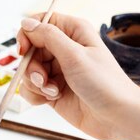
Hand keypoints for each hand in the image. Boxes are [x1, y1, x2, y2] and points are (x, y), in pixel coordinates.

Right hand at [17, 13, 139, 139]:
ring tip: (53, 91)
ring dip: (35, 83)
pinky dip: (36, 95)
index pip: (38, 23)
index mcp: (73, 32)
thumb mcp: (75, 55)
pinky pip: (31, 89)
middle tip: (43, 79)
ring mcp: (58, 71)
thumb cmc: (105, 84)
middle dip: (31, 66)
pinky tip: (51, 99)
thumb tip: (26, 23)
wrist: (116, 116)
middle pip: (30, 50)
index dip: (27, 36)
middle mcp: (64, 49)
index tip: (23, 51)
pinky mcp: (53, 90)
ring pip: (28, 71)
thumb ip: (48, 36)